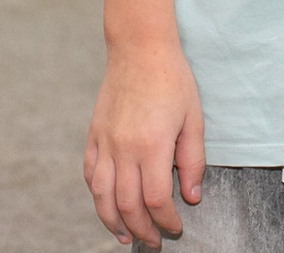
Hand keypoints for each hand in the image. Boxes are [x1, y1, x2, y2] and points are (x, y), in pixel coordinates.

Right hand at [84, 38, 203, 247]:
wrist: (140, 49)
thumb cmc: (172, 81)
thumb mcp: (194, 119)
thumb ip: (193, 161)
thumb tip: (191, 196)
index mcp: (151, 145)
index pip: (155, 199)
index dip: (166, 220)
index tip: (176, 228)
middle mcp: (123, 148)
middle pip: (127, 205)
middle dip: (142, 229)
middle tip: (154, 241)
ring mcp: (105, 142)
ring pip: (101, 195)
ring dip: (112, 221)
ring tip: (125, 235)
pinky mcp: (94, 134)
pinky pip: (89, 173)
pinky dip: (96, 194)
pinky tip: (107, 204)